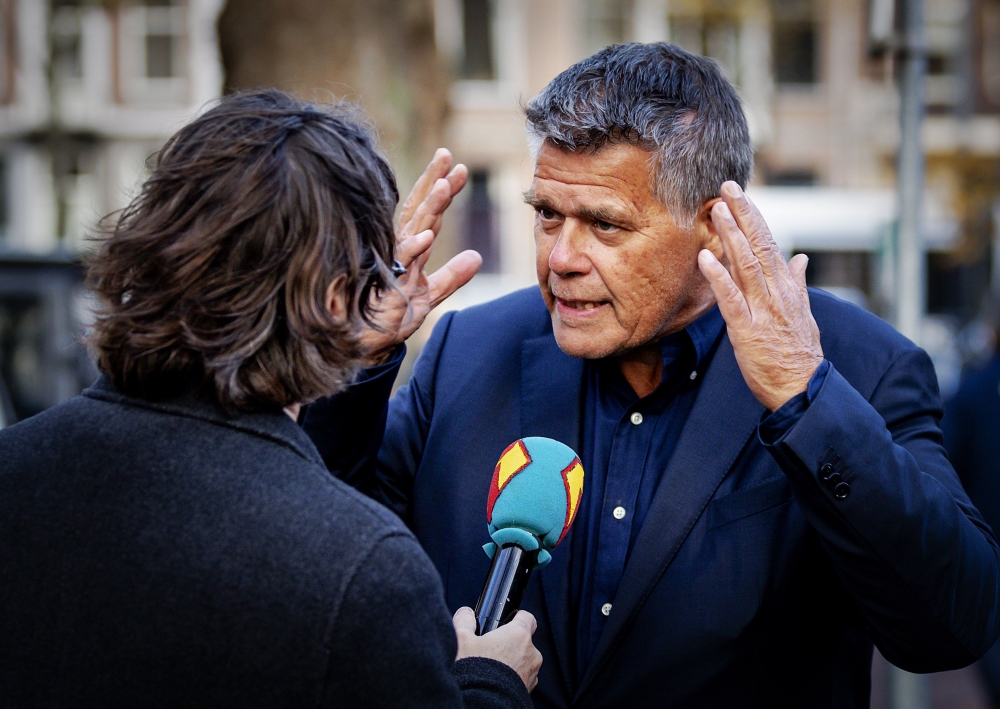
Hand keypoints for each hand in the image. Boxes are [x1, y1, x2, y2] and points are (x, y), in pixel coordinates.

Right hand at [358, 149, 481, 363]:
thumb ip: (451, 276)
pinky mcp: (386, 285)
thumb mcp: (428, 296)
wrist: (366, 346)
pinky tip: (428, 234)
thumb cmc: (389, 319)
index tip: (458, 168)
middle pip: (418, 210)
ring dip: (430, 207)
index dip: (441, 190)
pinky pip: (402, 263)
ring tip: (446, 185)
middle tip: (447, 155)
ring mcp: (391, 265)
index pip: (426, 214)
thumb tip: (476, 256)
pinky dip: (414, 248)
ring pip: (412, 230)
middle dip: (433, 182)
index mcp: (409, 251)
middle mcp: (398, 251)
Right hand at [453, 607, 542, 691]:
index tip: (506, 622)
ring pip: (523, 661)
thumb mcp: (461, 639)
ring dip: (511, 663)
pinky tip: (495, 681)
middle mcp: (531, 653)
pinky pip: (522, 679)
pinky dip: (512, 678)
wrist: (481, 703)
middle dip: (509, 644)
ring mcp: (532, 674)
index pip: (527, 618)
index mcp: (518, 635)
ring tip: (490, 669)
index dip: (516, 617)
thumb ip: (464, 621)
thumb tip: (466, 614)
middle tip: (489, 650)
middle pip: (523, 641)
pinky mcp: (529, 691)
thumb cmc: (475, 670)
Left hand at [697, 181, 823, 411]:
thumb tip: (801, 258)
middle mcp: (777, 293)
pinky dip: (718, 277)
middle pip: (759, 246)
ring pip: (746, 265)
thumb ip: (799, 284)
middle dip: (743, 215)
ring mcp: (763, 310)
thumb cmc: (800, 354)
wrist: (804, 389)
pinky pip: (731, 299)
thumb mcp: (804, 314)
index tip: (740, 194)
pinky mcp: (748, 330)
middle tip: (727, 187)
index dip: (754, 218)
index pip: (770, 244)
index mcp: (787, 288)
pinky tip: (705, 258)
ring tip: (717, 210)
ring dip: (731, 236)